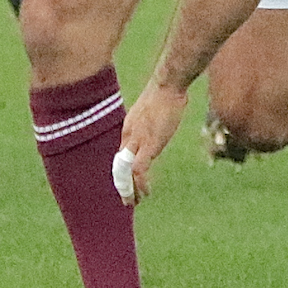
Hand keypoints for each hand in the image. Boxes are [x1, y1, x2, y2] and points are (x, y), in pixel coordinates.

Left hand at [115, 81, 189, 204]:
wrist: (168, 85)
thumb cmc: (165, 94)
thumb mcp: (152, 110)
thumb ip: (149, 123)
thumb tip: (155, 127)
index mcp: (129, 128)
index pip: (121, 155)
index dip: (123, 172)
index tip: (127, 184)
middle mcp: (128, 136)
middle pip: (120, 166)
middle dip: (122, 185)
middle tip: (126, 201)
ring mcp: (137, 140)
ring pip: (126, 171)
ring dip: (130, 189)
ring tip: (134, 202)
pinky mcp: (148, 144)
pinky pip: (139, 169)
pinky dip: (140, 184)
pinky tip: (145, 193)